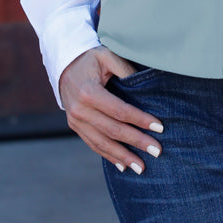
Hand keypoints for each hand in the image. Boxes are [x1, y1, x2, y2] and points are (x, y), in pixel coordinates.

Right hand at [58, 45, 163, 174]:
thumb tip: (144, 87)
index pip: (120, 111)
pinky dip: (108, 156)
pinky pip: (93, 144)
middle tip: (157, 151)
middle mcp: (80, 110)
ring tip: (141, 167)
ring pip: (102, 143)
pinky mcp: (75, 126)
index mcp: (88, 92)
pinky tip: (123, 166)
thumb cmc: (90, 59)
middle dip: (136, 142)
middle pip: (113, 130)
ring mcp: (75, 120)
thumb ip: (125, 69)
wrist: (63, 65)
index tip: (159, 127)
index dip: (140, 120)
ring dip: (123, 157)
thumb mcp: (107, 55)